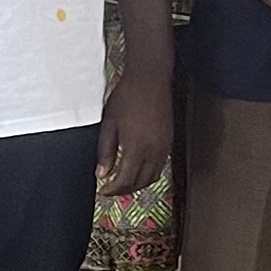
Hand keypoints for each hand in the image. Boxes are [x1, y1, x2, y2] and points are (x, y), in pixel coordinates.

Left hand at [98, 65, 173, 198]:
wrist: (149, 79)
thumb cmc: (127, 97)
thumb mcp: (109, 125)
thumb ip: (106, 152)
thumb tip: (102, 173)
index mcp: (136, 148)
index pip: (125, 181)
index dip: (112, 190)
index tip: (103, 191)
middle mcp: (153, 151)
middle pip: (140, 183)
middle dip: (124, 190)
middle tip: (111, 189)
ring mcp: (163, 147)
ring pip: (152, 177)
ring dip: (137, 183)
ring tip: (123, 181)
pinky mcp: (169, 141)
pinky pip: (160, 166)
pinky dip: (148, 173)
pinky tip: (137, 167)